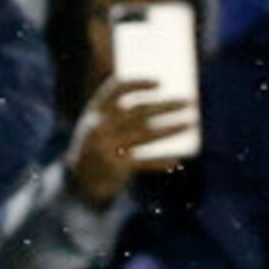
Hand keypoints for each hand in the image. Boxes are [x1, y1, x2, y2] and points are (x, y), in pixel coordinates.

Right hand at [64, 75, 193, 207]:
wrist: (76, 185)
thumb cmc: (94, 149)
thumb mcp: (96, 127)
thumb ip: (119, 114)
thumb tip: (159, 104)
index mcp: (94, 112)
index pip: (117, 89)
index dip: (139, 83)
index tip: (160, 83)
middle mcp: (100, 127)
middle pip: (140, 110)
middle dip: (168, 105)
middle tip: (191, 101)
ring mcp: (109, 147)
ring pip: (148, 134)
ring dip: (172, 127)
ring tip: (191, 122)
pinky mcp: (117, 168)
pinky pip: (145, 162)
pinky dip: (161, 162)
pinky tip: (176, 160)